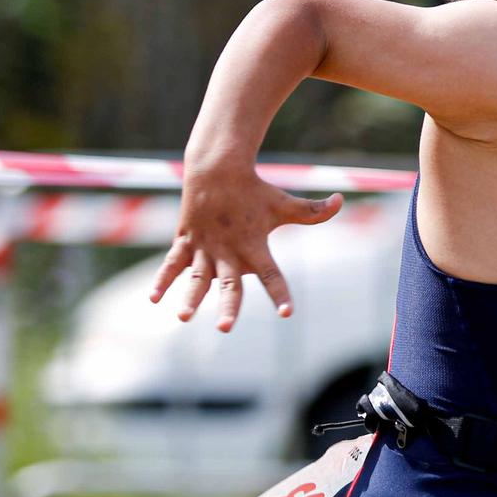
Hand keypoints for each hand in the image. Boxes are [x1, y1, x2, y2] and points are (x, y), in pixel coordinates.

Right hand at [149, 163, 342, 331]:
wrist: (217, 169)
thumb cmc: (255, 191)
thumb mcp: (285, 204)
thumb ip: (313, 212)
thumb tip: (342, 200)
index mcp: (254, 246)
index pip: (273, 276)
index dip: (280, 294)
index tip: (286, 313)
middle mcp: (229, 252)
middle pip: (230, 285)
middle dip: (228, 307)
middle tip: (224, 328)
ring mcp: (205, 248)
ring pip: (197, 278)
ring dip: (190, 297)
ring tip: (183, 316)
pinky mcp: (186, 243)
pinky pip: (172, 264)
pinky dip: (163, 280)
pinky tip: (154, 299)